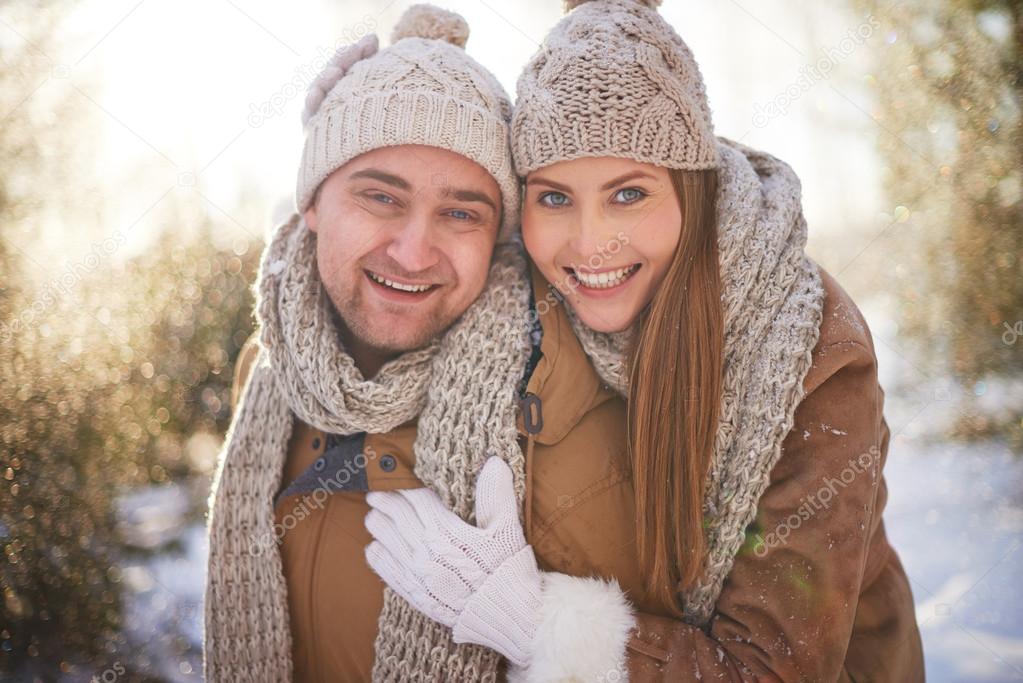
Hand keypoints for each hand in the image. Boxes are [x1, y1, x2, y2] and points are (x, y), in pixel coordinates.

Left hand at [364, 455, 542, 664]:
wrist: (506, 614)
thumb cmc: (507, 569)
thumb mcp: (506, 528)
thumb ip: (496, 494)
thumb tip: (494, 462)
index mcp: (445, 530)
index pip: (416, 499)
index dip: (404, 487)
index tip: (395, 478)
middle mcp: (425, 550)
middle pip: (395, 516)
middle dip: (384, 501)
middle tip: (376, 493)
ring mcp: (416, 573)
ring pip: (384, 539)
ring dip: (377, 524)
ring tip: (374, 515)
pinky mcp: (414, 593)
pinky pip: (385, 569)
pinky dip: (377, 554)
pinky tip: (376, 547)